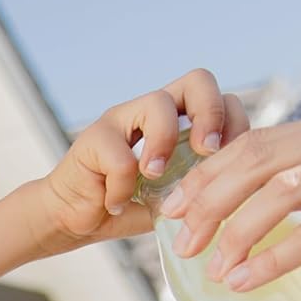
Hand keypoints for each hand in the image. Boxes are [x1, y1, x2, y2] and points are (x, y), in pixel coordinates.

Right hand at [31, 70, 247, 252]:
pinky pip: (122, 158)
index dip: (233, 123)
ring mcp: (120, 119)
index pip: (220, 99)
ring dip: (163, 146)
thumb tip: (233, 194)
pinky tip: (114, 204)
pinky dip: (123, 189)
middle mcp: (151, 111)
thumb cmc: (119, 207)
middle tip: (206, 150)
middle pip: (198, 79)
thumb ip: (195, 190)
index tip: (229, 159)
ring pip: (158, 104)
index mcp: (176, 121)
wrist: (67, 221)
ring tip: (153, 177)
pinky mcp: (93, 138)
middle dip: (210, 114)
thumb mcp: (168, 201)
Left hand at [159, 105, 300, 287]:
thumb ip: (300, 190)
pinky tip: (246, 280)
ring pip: (284, 191)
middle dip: (210, 203)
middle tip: (183, 245)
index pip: (252, 143)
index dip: (205, 174)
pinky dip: (275, 258)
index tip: (171, 208)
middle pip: (257, 161)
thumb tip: (237, 235)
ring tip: (216, 270)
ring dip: (238, 232)